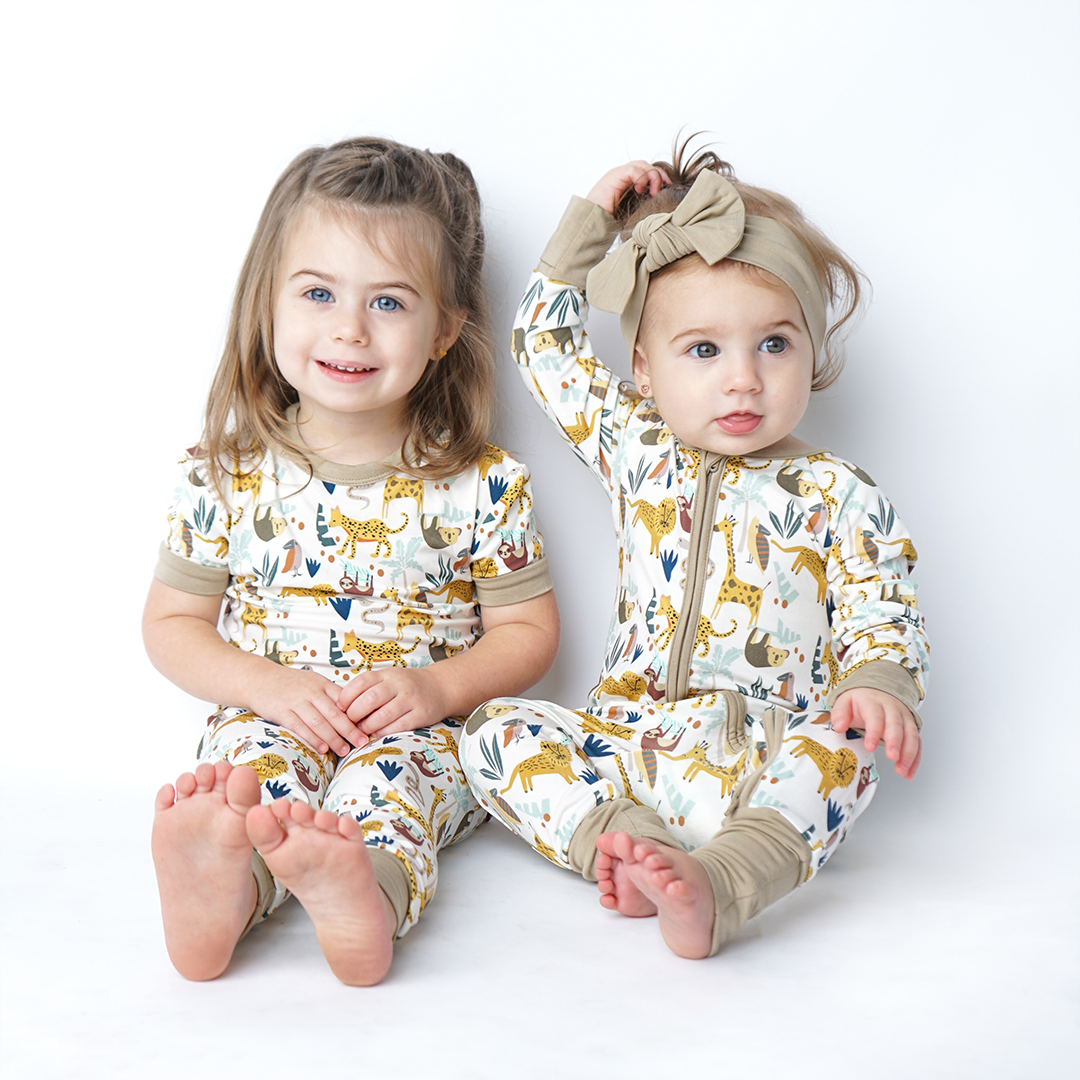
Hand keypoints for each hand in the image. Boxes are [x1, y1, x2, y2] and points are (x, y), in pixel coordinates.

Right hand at [247, 665, 364, 756]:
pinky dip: (312, 739)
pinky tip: (322, 749)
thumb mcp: (313, 683)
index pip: (345, 700)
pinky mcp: (282, 712)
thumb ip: (330, 696)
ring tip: (344, 750)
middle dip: (350, 730)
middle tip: (361, 742)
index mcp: (322, 684)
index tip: (368, 727)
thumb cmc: (291, 685)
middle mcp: (311, 691)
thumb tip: (353, 714)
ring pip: (319, 722)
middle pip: (335, 713)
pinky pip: (300, 727)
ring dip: (333, 738)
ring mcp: (296, 701)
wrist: (259, 679)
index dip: (357, 715)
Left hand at [338, 666, 448, 736]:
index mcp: (388, 674)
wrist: (440, 687)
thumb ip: (369, 688)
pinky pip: (397, 727)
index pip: (361, 682)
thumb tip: (343, 706)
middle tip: (349, 723)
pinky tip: (377, 735)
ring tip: (362, 731)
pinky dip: (383, 733)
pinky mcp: (420, 715)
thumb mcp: (389, 678)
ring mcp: (410, 700)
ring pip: (382, 716)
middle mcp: (399, 685)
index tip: (340, 708)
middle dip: (355, 714)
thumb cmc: (408, 686)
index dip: (347, 696)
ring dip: (367, 727)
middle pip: (370, 699)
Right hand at [586, 161, 670, 214]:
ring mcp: (618, 174)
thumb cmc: (608, 221)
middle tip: (667, 186)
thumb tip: (660, 211)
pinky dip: (641, 178)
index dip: (659, 177)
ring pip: (642, 165)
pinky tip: (640, 190)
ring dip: (652, 176)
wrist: (592, 220)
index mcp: (626, 183)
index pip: (646, 172)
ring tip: (655, 192)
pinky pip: (633, 170)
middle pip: (646, 166)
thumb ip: (642, 206)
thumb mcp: (631, 212)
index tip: (668, 188)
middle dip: (659, 175)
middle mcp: (622, 176)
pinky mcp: (615, 175)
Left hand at [831, 687, 921, 778]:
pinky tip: (909, 773)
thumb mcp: (845, 701)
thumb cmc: (860, 701)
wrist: (876, 691)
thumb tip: (838, 726)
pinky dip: (915, 759)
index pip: (875, 716)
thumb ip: (840, 713)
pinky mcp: (911, 728)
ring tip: (901, 770)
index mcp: (873, 702)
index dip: (874, 731)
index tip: (870, 746)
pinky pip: (917, 743)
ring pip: (911, 734)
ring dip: (908, 753)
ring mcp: (904, 718)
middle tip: (892, 757)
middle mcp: (892, 709)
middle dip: (895, 742)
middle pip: (896, 725)